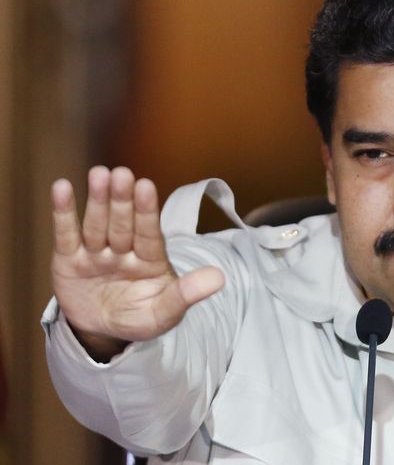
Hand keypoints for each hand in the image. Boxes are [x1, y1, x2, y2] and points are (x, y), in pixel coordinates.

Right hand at [51, 166, 223, 359]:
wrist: (105, 332)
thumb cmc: (141, 317)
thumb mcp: (165, 313)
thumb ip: (187, 294)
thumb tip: (221, 278)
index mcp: (150, 260)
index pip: (150, 234)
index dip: (147, 211)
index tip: (146, 187)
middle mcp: (123, 251)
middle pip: (123, 224)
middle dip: (122, 201)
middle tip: (122, 174)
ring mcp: (96, 254)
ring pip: (97, 225)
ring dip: (98, 200)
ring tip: (99, 174)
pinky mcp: (68, 261)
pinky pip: (66, 235)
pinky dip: (63, 212)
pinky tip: (61, 187)